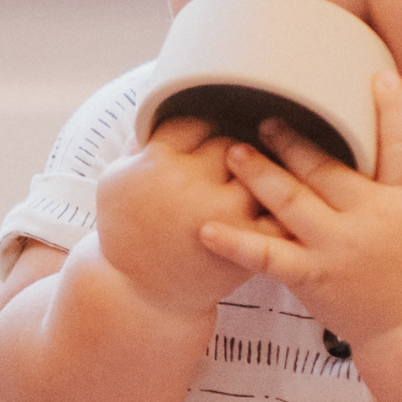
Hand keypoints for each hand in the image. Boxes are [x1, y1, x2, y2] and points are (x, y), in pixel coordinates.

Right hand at [94, 116, 280, 317]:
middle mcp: (191, 185)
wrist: (140, 294)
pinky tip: (286, 204)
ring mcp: (223, 215)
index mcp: (156, 163)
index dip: (203, 127)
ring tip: (261, 177)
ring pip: (262, 173)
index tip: (205, 138)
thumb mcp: (115, 180)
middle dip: (235, 151)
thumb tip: (161, 107)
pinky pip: (280, 214)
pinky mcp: (247, 244)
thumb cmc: (126, 232)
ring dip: (265, 174)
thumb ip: (141, 142)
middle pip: (232, 144)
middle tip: (234, 160)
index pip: (196, 121)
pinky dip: (287, 207)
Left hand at [199, 73, 401, 344]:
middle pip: (327, 169)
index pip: (401, 145)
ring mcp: (337, 248)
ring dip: (259, 174)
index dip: (393, 109)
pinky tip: (207, 228)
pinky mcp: (312, 277)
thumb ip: (398, 172)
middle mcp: (370, 217)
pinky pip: (267, 256)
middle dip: (293, 141)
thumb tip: (385, 122)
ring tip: (232, 151)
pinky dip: (236, 241)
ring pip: (292, 202)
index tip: (380, 76)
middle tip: (264, 116)